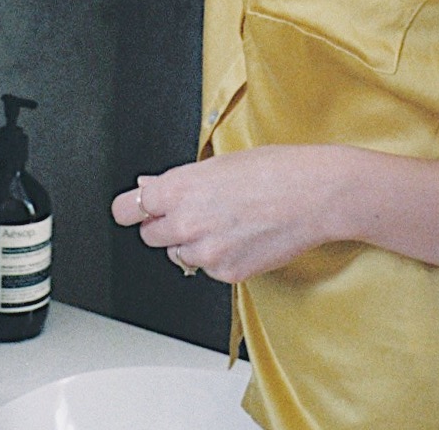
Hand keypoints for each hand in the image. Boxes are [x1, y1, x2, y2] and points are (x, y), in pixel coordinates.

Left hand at [111, 147, 345, 283]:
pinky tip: (240, 237)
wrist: (312, 195)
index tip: (131, 211)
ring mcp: (206, 253)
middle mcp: (186, 223)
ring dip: (191, 243)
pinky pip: (208, 269)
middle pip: (149, 236)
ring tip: (224, 221)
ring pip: (179, 255)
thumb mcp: (215, 164)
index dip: (130, 210)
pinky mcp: (227, 273)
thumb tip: (147, 187)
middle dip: (163, 225)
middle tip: (190, 212)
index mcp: (178, 189)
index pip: (126, 210)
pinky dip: (218, 257)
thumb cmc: (271, 170)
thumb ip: (176, 181)